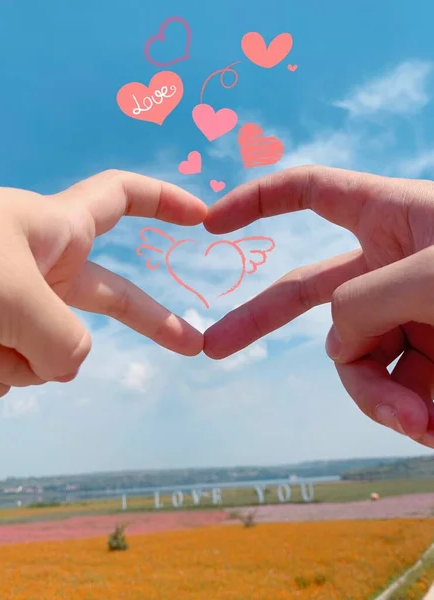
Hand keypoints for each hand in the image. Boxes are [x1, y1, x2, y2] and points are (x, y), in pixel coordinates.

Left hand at [0, 170, 206, 399]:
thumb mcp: (15, 297)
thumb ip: (64, 341)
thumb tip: (66, 367)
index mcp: (55, 229)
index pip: (121, 197)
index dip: (163, 200)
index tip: (200, 217)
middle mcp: (39, 266)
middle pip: (110, 296)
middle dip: (148, 323)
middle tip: (192, 346)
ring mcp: (12, 304)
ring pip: (44, 352)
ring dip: (12, 359)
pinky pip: (5, 371)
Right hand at [204, 165, 433, 448]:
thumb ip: (362, 299)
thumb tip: (333, 343)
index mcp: (393, 217)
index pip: (309, 192)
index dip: (257, 201)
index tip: (210, 223)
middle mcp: (393, 266)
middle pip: (306, 290)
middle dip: (258, 321)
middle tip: (211, 347)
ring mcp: (407, 316)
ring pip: (353, 357)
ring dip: (377, 394)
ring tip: (421, 419)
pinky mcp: (429, 361)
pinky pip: (389, 387)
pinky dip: (403, 409)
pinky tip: (432, 423)